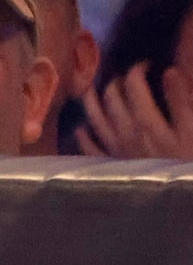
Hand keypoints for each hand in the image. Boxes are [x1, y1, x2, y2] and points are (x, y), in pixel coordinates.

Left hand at [76, 63, 192, 160]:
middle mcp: (124, 132)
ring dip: (91, 101)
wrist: (178, 198)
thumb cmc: (190, 162)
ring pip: (95, 118)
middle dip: (116, 83)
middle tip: (124, 78)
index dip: (137, 70)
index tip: (146, 65)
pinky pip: (91, 148)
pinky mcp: (112, 167)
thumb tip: (169, 72)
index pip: (134, 85)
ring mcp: (115, 150)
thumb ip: (182, 101)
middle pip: (112, 99)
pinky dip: (85, 136)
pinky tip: (82, 129)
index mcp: (146, 121)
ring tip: (90, 90)